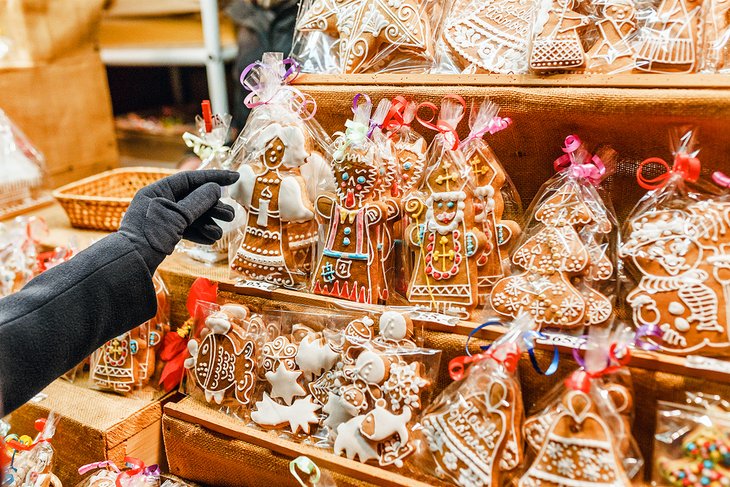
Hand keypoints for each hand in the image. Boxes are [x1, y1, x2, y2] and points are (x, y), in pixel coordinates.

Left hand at [120, 170, 239, 271]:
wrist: (131, 265)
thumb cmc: (150, 236)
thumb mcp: (177, 217)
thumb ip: (198, 201)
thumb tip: (216, 188)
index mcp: (158, 191)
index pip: (190, 179)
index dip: (214, 177)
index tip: (235, 177)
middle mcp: (159, 202)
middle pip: (194, 198)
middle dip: (213, 208)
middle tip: (231, 215)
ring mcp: (161, 219)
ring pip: (191, 216)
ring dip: (207, 223)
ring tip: (219, 233)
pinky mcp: (163, 235)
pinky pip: (185, 229)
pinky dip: (198, 233)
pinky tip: (209, 239)